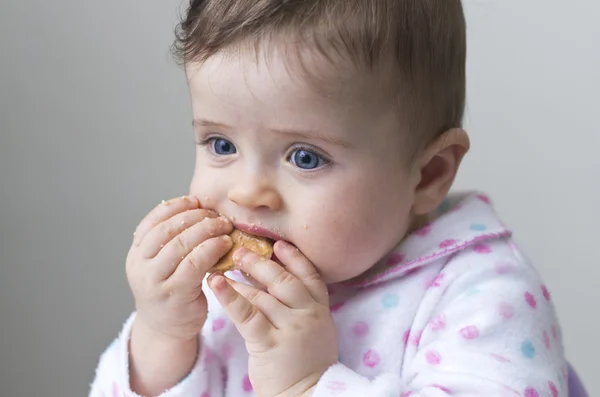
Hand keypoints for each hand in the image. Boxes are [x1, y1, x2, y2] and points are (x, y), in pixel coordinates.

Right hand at [126, 195, 232, 340]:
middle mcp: (140, 267)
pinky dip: (211, 249)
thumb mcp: (161, 264)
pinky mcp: (175, 295)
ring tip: (223, 226)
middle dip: (194, 217)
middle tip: (216, 215)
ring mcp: (155, 282)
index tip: (196, 201)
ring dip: (206, 230)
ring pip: (180, 245)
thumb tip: (199, 208)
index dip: (175, 207)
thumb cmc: (170, 289)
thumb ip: (172, 240)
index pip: (152, 221)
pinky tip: (224, 244)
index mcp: (136, 253)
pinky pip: (194, 264)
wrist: (166, 329)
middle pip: (166, 231)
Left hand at [208, 240, 337, 396]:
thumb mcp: (313, 329)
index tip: (277, 243)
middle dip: (260, 263)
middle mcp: (308, 314)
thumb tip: (272, 276)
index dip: (293, 257)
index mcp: (321, 309)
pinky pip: (247, 314)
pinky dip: (230, 296)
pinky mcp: (270, 343)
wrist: (307, 395)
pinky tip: (216, 283)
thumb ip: (299, 304)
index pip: (309, 274)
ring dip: (238, 279)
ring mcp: (291, 328)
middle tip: (240, 251)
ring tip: (220, 267)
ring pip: (261, 295)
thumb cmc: (305, 362)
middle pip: (283, 279)